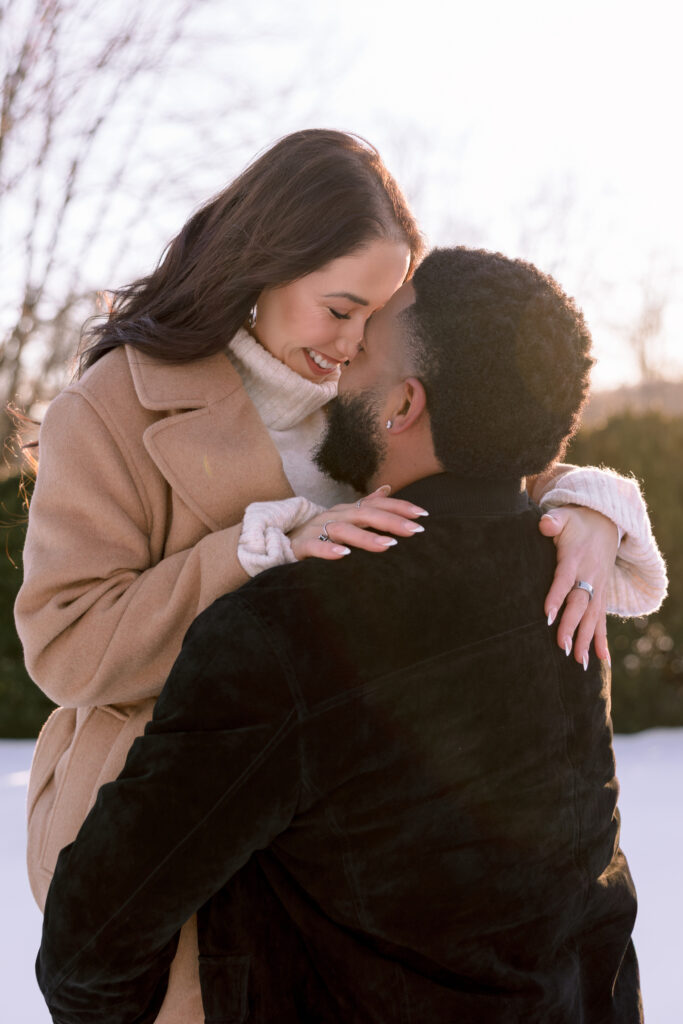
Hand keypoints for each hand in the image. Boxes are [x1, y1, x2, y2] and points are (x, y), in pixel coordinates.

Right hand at [289, 485, 427, 561]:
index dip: (399, 507)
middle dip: (391, 521)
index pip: (376, 504)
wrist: (278, 540)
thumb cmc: (317, 532)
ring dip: (366, 537)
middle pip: (364, 514)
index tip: (423, 514)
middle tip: (414, 531)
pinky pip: (314, 546)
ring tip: (388, 546)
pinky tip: (343, 555)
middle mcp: (333, 515)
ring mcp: (316, 528)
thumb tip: (387, 489)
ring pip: (343, 530)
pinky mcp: (300, 545)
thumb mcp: (342, 517)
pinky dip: (328, 550)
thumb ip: (365, 505)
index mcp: (346, 510)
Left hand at [539, 505, 618, 667]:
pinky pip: (602, 620)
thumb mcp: (564, 515)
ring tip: (580, 662)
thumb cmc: (576, 521)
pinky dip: (602, 640)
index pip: (564, 579)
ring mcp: (599, 587)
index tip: (547, 616)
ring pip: (593, 616)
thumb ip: (553, 520)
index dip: (556, 597)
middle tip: (561, 646)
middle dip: (571, 626)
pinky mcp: (602, 594)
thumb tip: (544, 525)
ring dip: (586, 639)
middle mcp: (590, 575)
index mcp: (576, 557)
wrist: (605, 523)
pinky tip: (601, 659)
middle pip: (580, 603)